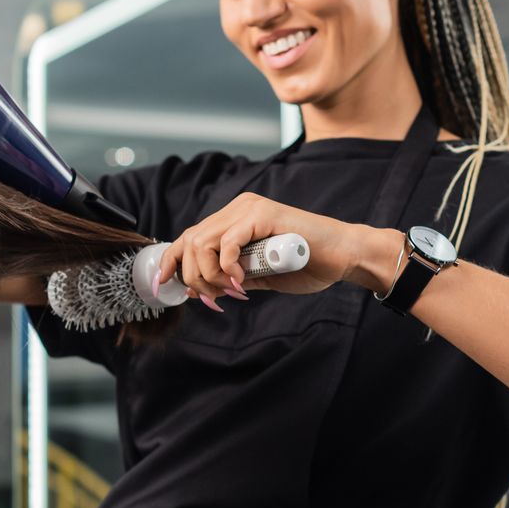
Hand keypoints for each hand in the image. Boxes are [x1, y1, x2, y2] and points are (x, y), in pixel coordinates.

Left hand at [153, 193, 402, 308]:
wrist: (343, 257)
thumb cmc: (307, 264)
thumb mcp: (259, 275)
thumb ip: (231, 277)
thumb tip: (197, 289)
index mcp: (234, 220)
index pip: (189, 237)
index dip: (171, 262)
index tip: (165, 286)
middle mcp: (238, 208)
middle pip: (190, 241)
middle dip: (194, 277)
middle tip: (217, 299)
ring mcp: (249, 208)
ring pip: (202, 242)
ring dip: (210, 275)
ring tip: (232, 291)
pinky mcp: (263, 214)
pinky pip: (227, 242)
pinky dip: (227, 267)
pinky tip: (241, 281)